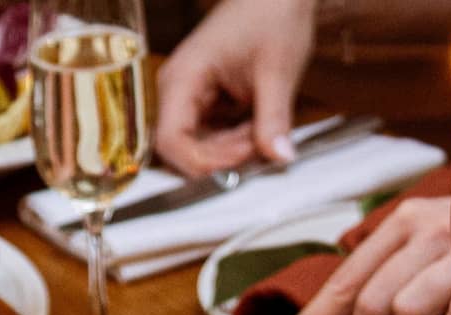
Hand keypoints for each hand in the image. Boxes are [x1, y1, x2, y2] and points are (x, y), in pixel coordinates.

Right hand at [154, 0, 315, 176]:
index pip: (171, 141)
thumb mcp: (277, 70)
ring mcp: (188, 97)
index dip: (204, 162)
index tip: (241, 159)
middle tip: (260, 143)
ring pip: (200, 148)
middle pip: (185, 150)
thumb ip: (274, 119)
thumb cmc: (271, 13)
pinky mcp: (203, 102)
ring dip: (232, 151)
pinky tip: (257, 125)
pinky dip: (236, 142)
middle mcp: (177, 89)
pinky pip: (212, 138)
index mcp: (183, 77)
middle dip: (224, 157)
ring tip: (262, 127)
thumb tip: (279, 157)